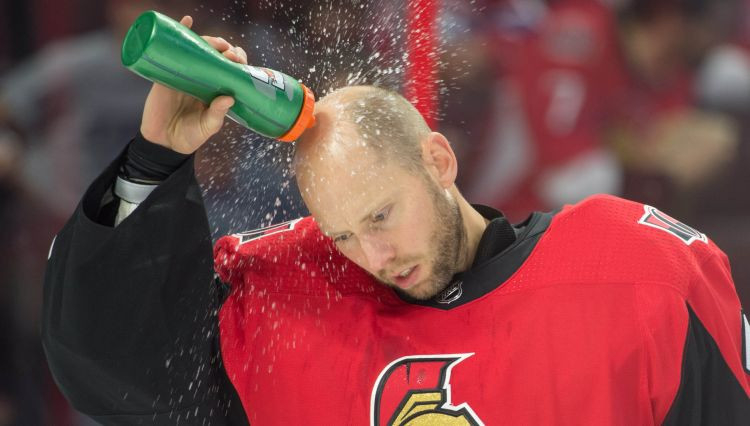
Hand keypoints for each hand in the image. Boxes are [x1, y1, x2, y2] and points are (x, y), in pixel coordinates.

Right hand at [139, 15, 248, 153]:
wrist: (163, 143)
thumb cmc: (189, 136)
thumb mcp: (208, 127)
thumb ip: (217, 115)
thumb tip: (229, 98)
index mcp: (216, 89)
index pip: (230, 68)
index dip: (238, 60)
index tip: (241, 59)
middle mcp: (202, 78)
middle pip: (216, 55)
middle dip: (226, 49)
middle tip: (232, 53)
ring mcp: (185, 74)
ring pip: (198, 49)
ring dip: (210, 40)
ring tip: (218, 43)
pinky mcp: (166, 73)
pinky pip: (173, 50)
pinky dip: (181, 32)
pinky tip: (187, 20)